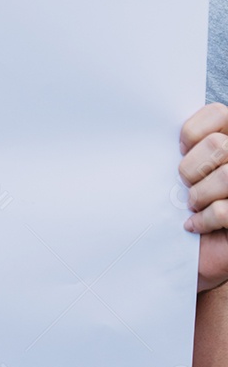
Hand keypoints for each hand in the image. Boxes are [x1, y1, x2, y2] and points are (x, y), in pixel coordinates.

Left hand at [180, 103, 227, 291]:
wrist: (195, 253)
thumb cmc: (184, 206)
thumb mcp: (182, 172)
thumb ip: (182, 148)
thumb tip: (147, 125)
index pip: (218, 113)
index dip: (193, 130)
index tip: (178, 150)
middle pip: (218, 145)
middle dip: (190, 168)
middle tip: (184, 184)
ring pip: (226, 177)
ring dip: (198, 195)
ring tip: (190, 204)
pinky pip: (225, 210)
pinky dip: (203, 220)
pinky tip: (194, 225)